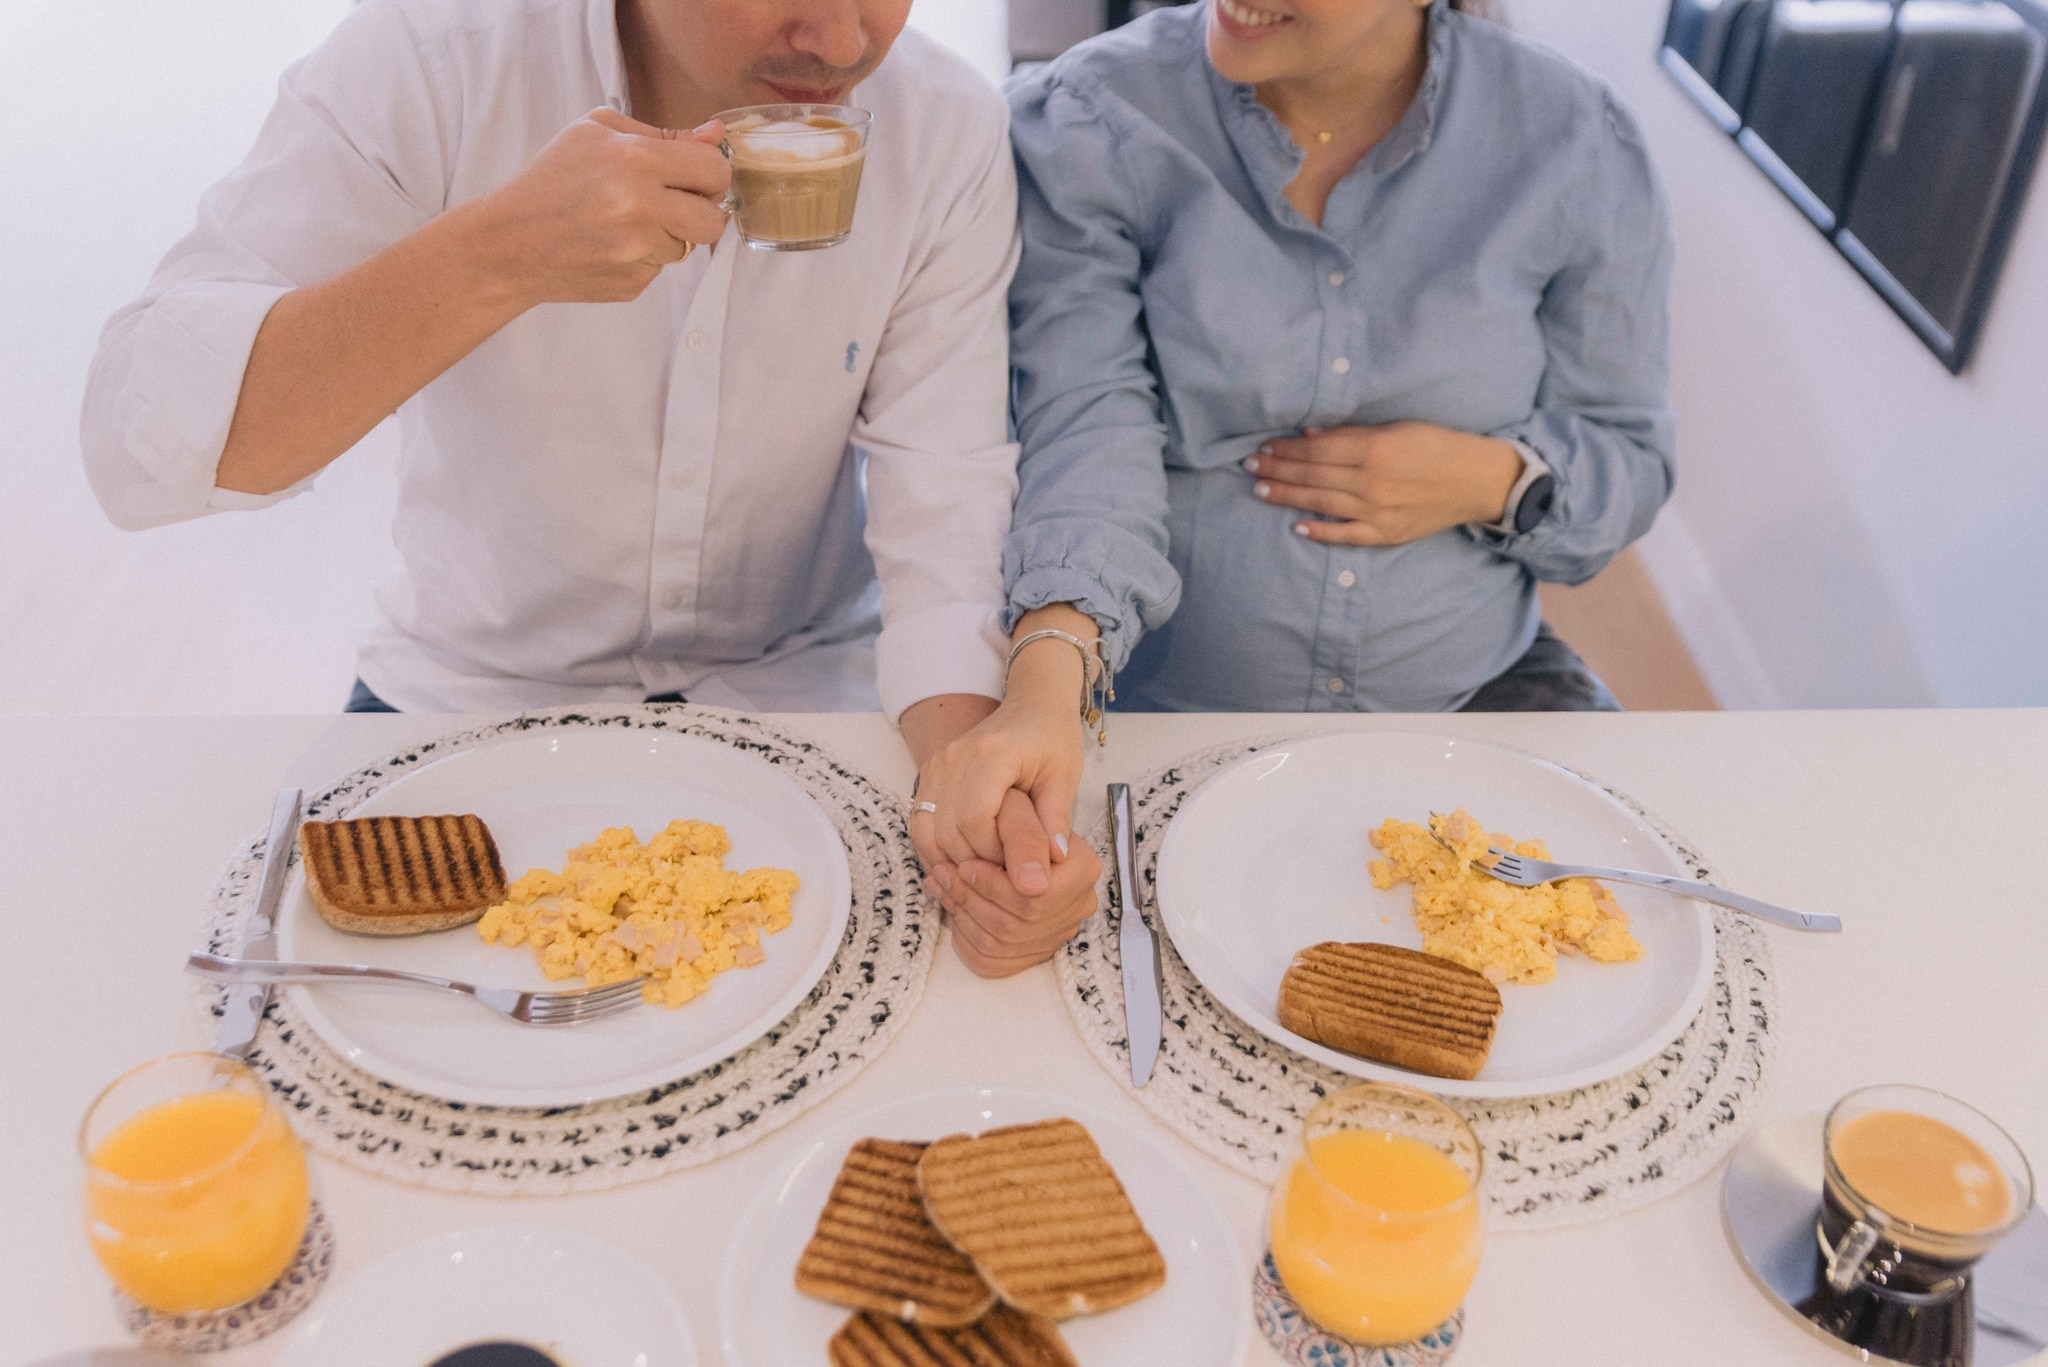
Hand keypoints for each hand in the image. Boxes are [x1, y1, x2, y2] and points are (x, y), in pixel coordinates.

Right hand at [471, 107, 730, 306]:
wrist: (508, 241)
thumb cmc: (552, 178)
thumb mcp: (597, 132)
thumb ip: (664, 134)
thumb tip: (716, 133)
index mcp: (635, 160)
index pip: (715, 169)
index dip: (710, 172)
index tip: (695, 176)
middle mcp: (639, 207)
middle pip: (714, 220)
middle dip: (701, 212)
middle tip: (673, 203)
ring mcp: (636, 251)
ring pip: (688, 247)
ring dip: (667, 235)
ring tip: (624, 222)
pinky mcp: (632, 283)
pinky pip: (661, 268)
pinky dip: (643, 257)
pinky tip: (609, 245)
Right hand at [910, 668, 1084, 878]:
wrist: (1031, 706)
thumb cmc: (1052, 738)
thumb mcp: (1064, 776)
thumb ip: (1056, 818)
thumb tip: (1055, 860)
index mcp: (990, 755)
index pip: (974, 819)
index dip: (993, 851)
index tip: (1017, 861)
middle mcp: (953, 758)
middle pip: (947, 830)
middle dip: (974, 861)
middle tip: (1003, 871)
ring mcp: (936, 766)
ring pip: (926, 831)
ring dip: (952, 860)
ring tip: (984, 870)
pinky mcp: (929, 776)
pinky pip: (920, 823)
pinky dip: (936, 849)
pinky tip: (962, 861)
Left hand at [928, 788, 1102, 976]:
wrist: (1018, 830)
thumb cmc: (1015, 815)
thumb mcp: (1018, 810)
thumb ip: (1024, 837)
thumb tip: (1031, 885)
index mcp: (1084, 870)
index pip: (1037, 895)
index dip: (994, 885)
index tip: (965, 866)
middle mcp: (1078, 906)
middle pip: (1018, 923)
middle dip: (972, 898)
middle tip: (942, 874)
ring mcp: (1057, 933)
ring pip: (1000, 944)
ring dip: (962, 913)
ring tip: (940, 884)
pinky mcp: (1034, 952)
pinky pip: (992, 962)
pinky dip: (965, 938)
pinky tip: (952, 908)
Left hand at [1243, 422, 1522, 545]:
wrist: (1477, 480)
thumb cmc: (1438, 446)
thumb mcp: (1398, 428)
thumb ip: (1353, 434)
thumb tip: (1310, 434)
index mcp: (1375, 449)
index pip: (1317, 449)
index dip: (1287, 448)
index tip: (1265, 446)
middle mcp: (1372, 482)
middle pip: (1312, 475)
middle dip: (1277, 470)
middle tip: (1250, 466)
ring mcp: (1377, 511)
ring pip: (1321, 503)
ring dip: (1287, 496)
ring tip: (1260, 490)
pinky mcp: (1386, 534)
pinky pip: (1346, 535)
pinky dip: (1321, 532)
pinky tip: (1297, 527)